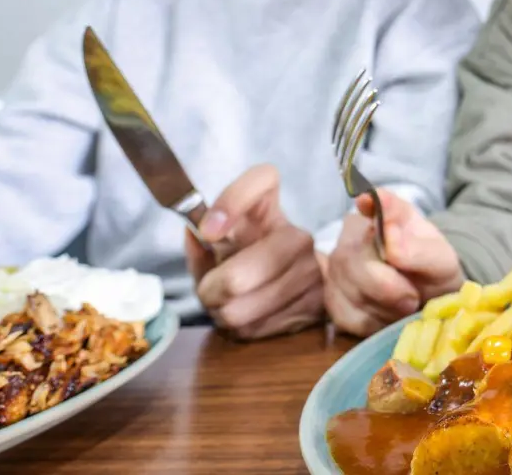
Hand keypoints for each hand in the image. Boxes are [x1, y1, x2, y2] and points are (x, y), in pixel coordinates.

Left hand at [184, 163, 325, 340]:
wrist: (301, 287)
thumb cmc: (248, 260)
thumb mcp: (219, 248)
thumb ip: (202, 240)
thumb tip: (195, 234)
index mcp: (270, 210)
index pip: (261, 182)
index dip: (232, 202)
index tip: (208, 231)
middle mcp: (298, 237)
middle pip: (234, 278)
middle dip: (210, 291)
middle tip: (212, 290)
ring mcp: (312, 272)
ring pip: (238, 311)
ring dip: (224, 314)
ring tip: (232, 304)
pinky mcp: (316, 307)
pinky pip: (256, 329)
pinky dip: (245, 327)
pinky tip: (253, 315)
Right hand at [324, 188, 464, 336]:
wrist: (427, 301)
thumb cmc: (431, 272)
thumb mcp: (440, 259)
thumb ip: (421, 250)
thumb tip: (392, 247)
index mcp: (382, 216)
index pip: (373, 205)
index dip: (372, 205)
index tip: (368, 201)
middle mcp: (350, 238)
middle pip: (353, 261)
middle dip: (388, 287)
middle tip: (412, 297)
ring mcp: (336, 269)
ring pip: (351, 292)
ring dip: (385, 307)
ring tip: (403, 304)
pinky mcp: (332, 302)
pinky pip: (348, 317)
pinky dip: (373, 322)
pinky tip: (386, 314)